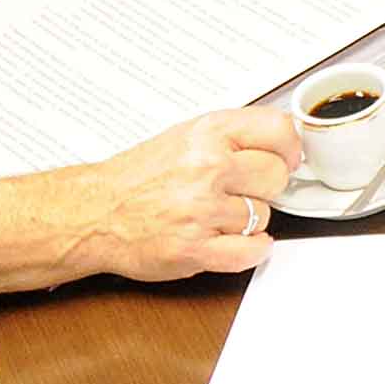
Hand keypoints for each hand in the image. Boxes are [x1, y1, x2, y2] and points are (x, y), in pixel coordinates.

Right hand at [62, 107, 304, 280]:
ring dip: (247, 220)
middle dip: (264, 187)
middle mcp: (206, 168)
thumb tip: (283, 141)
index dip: (289, 148)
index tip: (287, 158)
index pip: (279, 131)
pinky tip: (234, 240)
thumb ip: (233, 136)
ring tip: (216, 214)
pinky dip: (251, 250)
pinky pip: (251, 252)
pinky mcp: (194, 250)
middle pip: (276, 176)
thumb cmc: (138, 177)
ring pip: (262, 216)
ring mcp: (201, 210)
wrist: (95, 212)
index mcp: (207, 133)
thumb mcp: (186, 136)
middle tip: (241, 190)